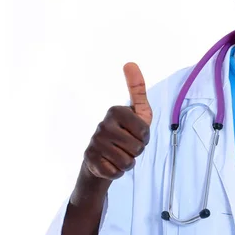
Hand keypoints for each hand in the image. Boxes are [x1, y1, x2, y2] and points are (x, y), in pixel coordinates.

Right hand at [83, 62, 152, 179]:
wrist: (103, 157)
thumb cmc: (126, 132)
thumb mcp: (139, 112)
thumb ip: (137, 89)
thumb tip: (130, 62)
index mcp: (116, 111)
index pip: (144, 132)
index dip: (145, 137)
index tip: (136, 133)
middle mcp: (102, 124)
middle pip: (137, 148)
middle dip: (137, 151)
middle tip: (127, 146)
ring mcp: (95, 142)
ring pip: (127, 161)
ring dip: (128, 162)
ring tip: (120, 154)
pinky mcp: (90, 160)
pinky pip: (116, 172)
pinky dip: (118, 172)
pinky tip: (110, 164)